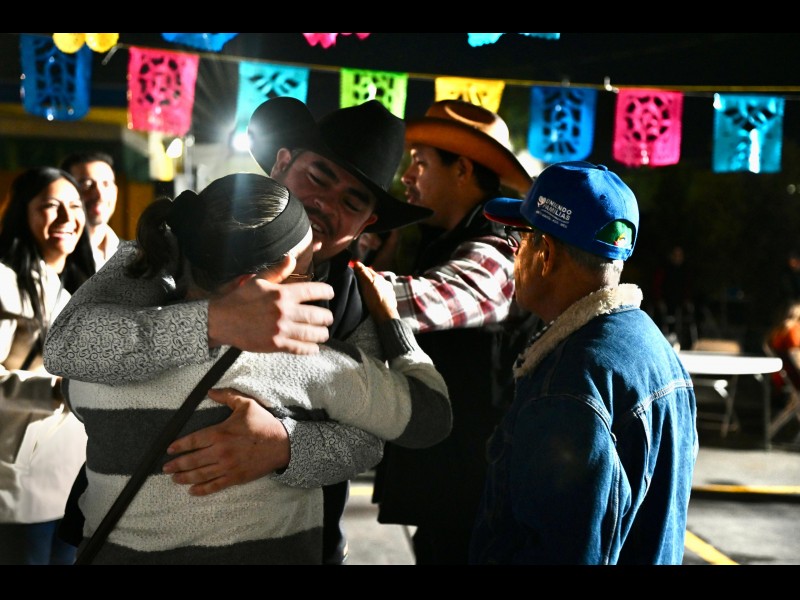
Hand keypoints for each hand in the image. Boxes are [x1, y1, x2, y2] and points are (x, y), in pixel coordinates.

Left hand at [162, 389, 290, 495]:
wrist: (282, 444)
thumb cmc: (263, 423)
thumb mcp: (246, 404)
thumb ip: (227, 396)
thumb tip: (210, 391)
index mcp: (220, 433)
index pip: (193, 440)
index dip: (179, 446)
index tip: (169, 450)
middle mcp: (220, 452)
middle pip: (192, 460)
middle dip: (177, 465)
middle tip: (165, 468)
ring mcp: (227, 467)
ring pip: (200, 475)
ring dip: (185, 477)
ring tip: (175, 479)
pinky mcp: (235, 477)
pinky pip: (214, 485)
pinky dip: (202, 489)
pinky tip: (192, 491)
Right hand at [208, 258, 333, 354]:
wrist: (220, 320)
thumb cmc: (240, 298)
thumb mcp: (258, 280)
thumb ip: (278, 271)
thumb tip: (291, 258)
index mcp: (282, 294)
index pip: (313, 290)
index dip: (326, 292)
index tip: (330, 293)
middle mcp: (284, 311)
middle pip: (317, 315)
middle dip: (326, 317)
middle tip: (328, 318)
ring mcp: (281, 329)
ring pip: (311, 333)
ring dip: (322, 334)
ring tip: (324, 333)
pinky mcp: (275, 345)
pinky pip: (299, 348)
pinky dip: (310, 349)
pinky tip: (314, 348)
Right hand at [353, 261, 397, 322]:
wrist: (385, 315)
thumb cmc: (375, 299)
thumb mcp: (366, 284)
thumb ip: (362, 273)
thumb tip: (357, 263)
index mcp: (379, 278)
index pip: (368, 270)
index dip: (360, 269)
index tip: (354, 271)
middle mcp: (385, 283)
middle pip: (374, 278)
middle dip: (367, 278)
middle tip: (358, 281)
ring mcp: (389, 291)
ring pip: (379, 285)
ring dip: (373, 286)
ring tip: (367, 290)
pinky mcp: (391, 300)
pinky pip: (383, 294)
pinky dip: (378, 293)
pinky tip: (375, 297)